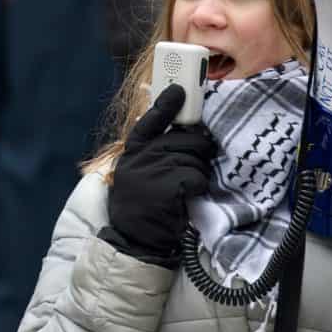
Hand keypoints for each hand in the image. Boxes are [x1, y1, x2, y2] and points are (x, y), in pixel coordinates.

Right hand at [100, 84, 216, 265]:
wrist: (134, 240)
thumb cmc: (145, 205)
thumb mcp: (141, 173)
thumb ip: (156, 151)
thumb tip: (187, 129)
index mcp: (133, 151)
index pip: (151, 121)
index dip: (167, 104)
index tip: (180, 91)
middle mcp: (139, 157)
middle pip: (185, 139)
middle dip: (198, 151)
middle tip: (196, 166)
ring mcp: (151, 171)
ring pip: (194, 159)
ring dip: (198, 173)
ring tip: (185, 188)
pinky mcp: (165, 187)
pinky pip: (196, 176)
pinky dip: (198, 187)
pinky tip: (186, 197)